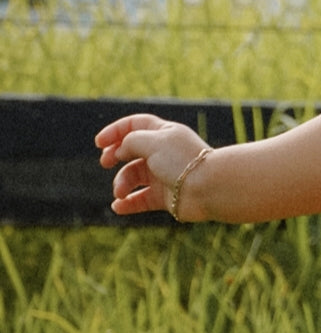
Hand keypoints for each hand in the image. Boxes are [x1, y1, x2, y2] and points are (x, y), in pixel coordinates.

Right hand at [95, 114, 210, 218]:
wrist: (209, 188)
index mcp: (165, 133)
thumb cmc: (182, 161)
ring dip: (121, 184)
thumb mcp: (151, 142)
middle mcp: (164, 153)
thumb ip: (130, 141)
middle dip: (114, 156)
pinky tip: (118, 206)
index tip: (99, 143)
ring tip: (120, 192)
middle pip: (131, 151)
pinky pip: (141, 200)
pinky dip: (128, 203)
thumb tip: (120, 151)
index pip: (135, 125)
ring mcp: (165, 175)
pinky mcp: (166, 197)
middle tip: (106, 162)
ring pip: (133, 177)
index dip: (115, 131)